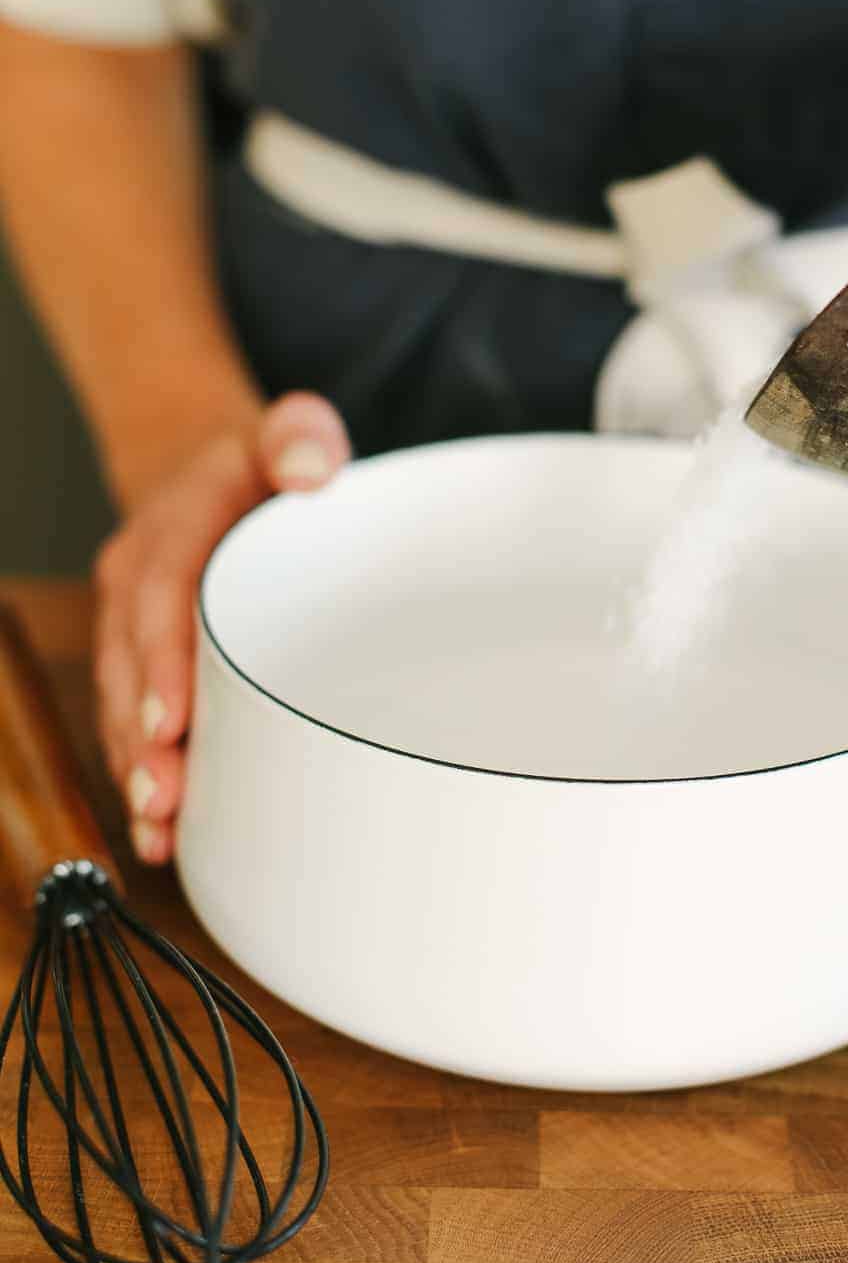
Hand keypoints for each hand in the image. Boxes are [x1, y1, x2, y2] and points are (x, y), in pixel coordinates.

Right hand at [94, 392, 350, 863]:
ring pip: (124, 699)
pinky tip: (163, 827)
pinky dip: (145, 769)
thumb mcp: (292, 435)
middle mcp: (140, 574)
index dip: (162, 659)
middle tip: (165, 798)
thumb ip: (301, 437)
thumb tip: (309, 466)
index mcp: (177, 521)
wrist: (230, 472)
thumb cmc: (274, 465)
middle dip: (142, 736)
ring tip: (159, 827)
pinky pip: (135, 715)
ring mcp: (136, 619)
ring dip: (138, 766)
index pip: (161, 589)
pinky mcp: (146, 657)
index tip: (173, 721)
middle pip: (131, 661)